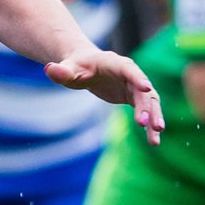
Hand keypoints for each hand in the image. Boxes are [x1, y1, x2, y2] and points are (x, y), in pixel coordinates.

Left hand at [44, 48, 164, 145]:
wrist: (84, 67)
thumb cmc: (76, 66)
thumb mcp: (67, 69)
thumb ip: (60, 70)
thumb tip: (49, 69)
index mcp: (115, 63)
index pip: (129, 70)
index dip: (138, 78)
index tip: (146, 88)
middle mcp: (130, 74)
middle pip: (142, 91)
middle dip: (147, 107)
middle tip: (149, 125)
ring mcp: (134, 86)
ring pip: (149, 103)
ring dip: (154, 119)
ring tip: (156, 138)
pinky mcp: (134, 97)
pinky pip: (146, 111)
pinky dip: (150, 125)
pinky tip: (153, 141)